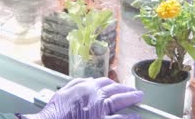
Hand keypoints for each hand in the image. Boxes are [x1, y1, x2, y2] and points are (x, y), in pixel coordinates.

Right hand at [27, 78, 142, 118]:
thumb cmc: (55, 112)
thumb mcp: (63, 93)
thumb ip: (76, 84)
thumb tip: (89, 81)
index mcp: (86, 88)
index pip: (103, 83)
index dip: (112, 84)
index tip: (117, 86)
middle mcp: (95, 96)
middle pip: (115, 90)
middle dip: (126, 90)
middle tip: (134, 91)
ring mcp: (100, 110)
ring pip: (120, 101)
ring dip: (131, 98)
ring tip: (139, 98)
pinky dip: (129, 117)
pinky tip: (136, 117)